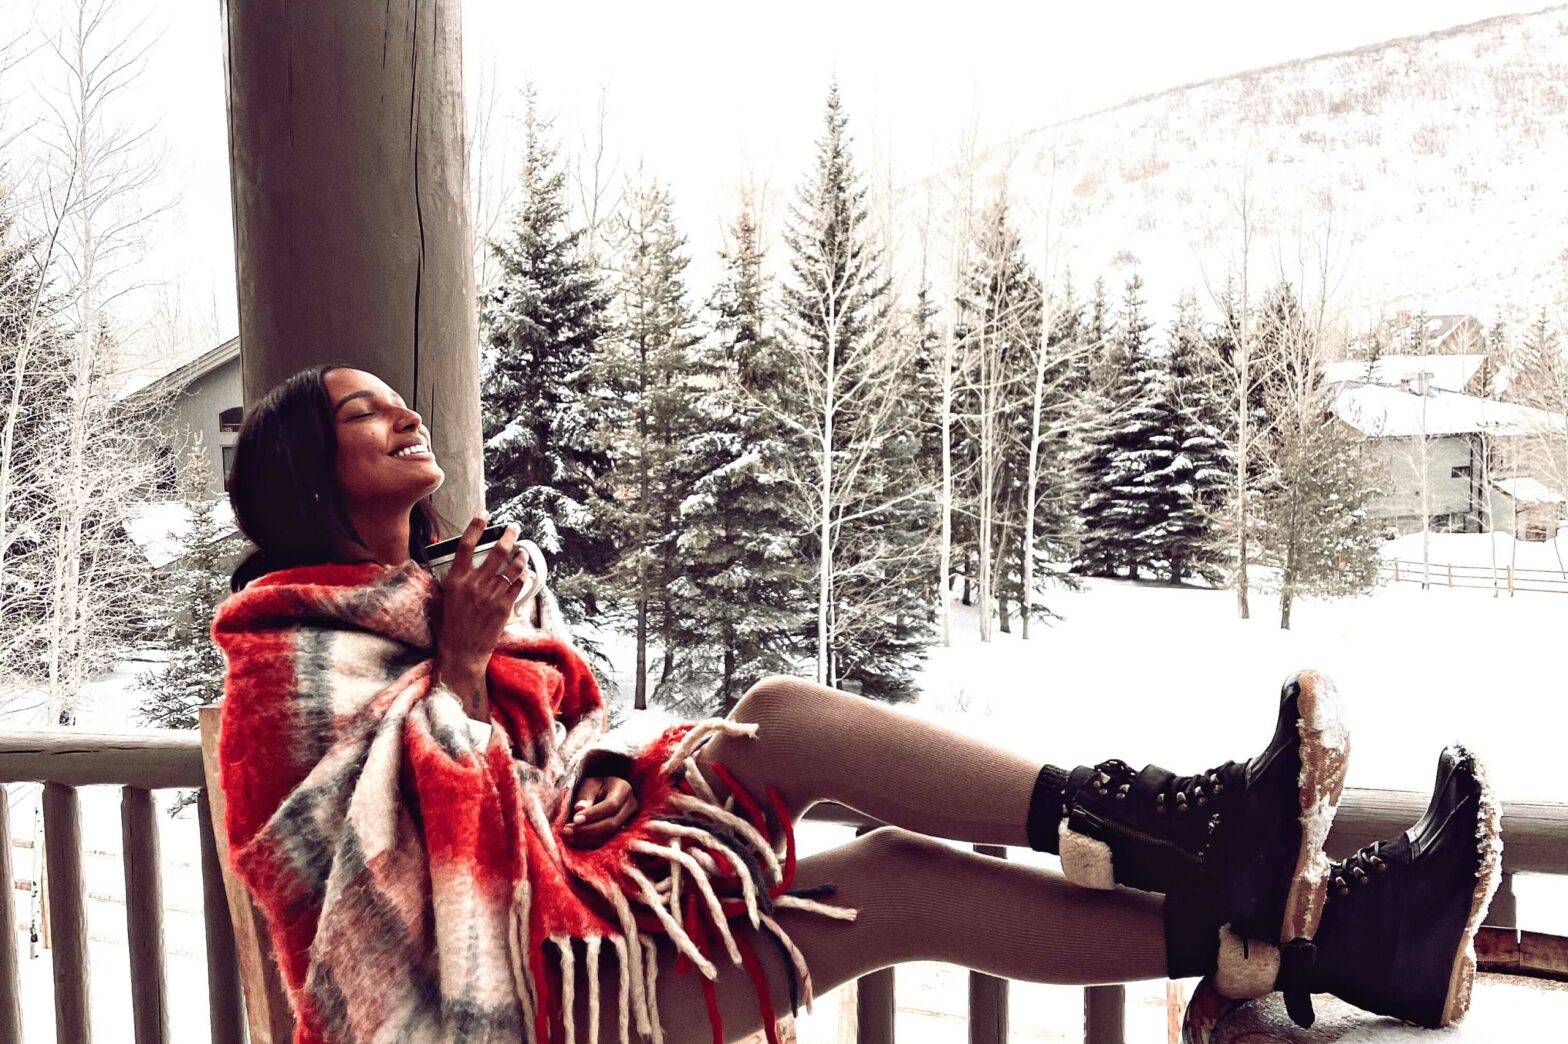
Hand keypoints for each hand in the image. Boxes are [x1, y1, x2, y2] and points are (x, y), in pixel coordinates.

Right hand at [432, 513, 530, 715]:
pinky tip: (523, 572)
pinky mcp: (504, 606)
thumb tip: (462, 563)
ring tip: (522, 550)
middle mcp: (474, 584)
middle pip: (496, 551)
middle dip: (508, 536)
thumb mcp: (444, 598)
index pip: (465, 545)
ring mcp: (491, 595)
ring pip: (512, 566)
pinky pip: (518, 584)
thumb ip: (454, 579)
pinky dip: (522, 575)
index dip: (475, 527)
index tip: (484, 515)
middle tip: (513, 528)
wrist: (462, 652)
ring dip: (520, 555)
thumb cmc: (450, 626)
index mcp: (455, 580)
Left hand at [562, 777, 639, 848]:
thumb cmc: (595, 786)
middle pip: (612, 823)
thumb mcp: (589, 784)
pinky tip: (575, 840)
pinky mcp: (622, 832)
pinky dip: (589, 842)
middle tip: (567, 830)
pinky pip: (606, 841)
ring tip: (568, 836)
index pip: (611, 805)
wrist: (604, 791)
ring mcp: (629, 821)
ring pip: (609, 835)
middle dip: (588, 830)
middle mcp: (631, 806)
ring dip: (587, 838)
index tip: (574, 819)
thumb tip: (578, 809)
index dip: (593, 814)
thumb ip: (585, 795)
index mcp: (624, 789)